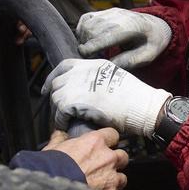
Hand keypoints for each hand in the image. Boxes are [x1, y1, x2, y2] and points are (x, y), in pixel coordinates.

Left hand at [42, 58, 171, 136]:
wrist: (139, 105)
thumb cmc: (134, 95)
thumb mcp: (114, 75)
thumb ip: (98, 78)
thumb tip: (89, 87)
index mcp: (90, 65)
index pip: (64, 66)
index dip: (54, 76)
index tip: (49, 86)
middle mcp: (80, 73)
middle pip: (58, 83)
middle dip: (55, 95)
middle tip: (58, 107)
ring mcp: (75, 86)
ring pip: (56, 98)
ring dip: (58, 109)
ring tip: (65, 118)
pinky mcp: (73, 102)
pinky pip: (60, 113)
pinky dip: (60, 120)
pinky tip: (66, 125)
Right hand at [45, 128, 128, 189]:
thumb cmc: (52, 168)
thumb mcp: (53, 148)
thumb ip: (60, 140)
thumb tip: (59, 135)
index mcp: (95, 142)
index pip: (113, 134)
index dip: (109, 140)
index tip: (105, 145)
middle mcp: (107, 158)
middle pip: (122, 156)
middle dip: (115, 162)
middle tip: (103, 167)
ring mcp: (111, 177)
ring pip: (122, 178)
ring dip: (114, 181)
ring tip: (102, 185)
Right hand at [76, 8, 170, 67]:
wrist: (157, 25)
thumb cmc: (152, 42)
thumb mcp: (147, 56)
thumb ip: (129, 61)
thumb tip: (108, 66)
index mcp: (131, 28)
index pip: (105, 35)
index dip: (91, 47)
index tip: (85, 57)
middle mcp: (118, 16)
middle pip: (92, 30)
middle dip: (87, 45)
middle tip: (93, 58)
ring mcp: (110, 12)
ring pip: (86, 24)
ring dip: (83, 39)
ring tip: (92, 51)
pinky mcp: (105, 11)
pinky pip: (86, 18)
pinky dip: (82, 30)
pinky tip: (88, 41)